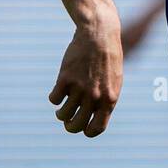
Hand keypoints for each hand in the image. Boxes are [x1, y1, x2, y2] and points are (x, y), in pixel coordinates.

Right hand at [48, 16, 123, 137]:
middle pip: (76, 126)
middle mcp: (95, 97)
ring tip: (61, 107)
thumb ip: (105, 99)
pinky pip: (54, 99)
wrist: (100, 35)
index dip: (87, 131)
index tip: (82, 127)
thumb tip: (93, 117)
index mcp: (110, 99)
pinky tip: (58, 90)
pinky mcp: (65, 78)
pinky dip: (54, 97)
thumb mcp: (113, 81)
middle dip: (70, 126)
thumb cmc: (108, 58)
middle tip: (67, 120)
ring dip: (60, 114)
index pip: (96, 128)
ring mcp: (80, 88)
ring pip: (63, 115)